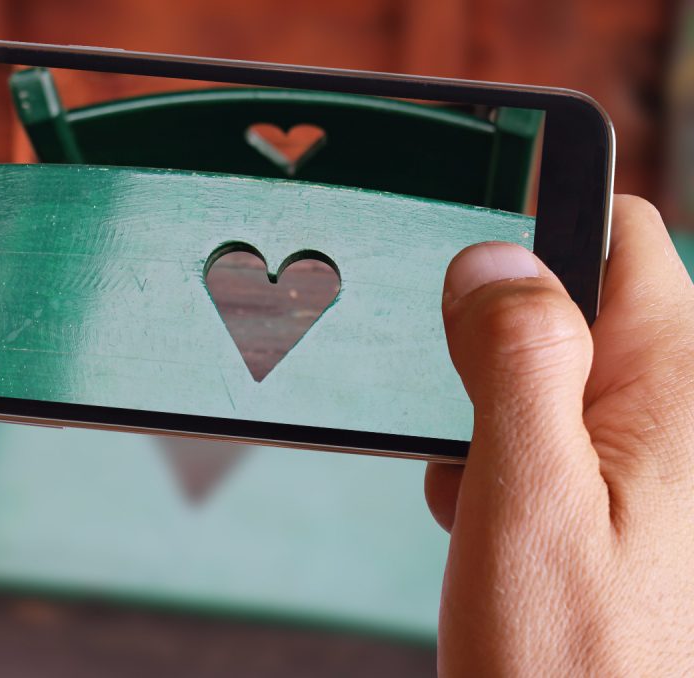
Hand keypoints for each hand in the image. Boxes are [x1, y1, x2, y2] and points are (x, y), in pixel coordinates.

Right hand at [425, 196, 693, 674]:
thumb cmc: (573, 664)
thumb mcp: (526, 497)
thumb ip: (515, 363)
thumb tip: (496, 259)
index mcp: (676, 392)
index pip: (620, 236)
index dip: (537, 230)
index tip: (470, 274)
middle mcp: (681, 416)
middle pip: (577, 306)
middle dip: (497, 349)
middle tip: (469, 427)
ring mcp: (657, 462)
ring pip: (554, 375)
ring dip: (496, 415)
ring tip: (482, 493)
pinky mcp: (629, 500)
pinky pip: (557, 435)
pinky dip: (508, 460)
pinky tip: (495, 520)